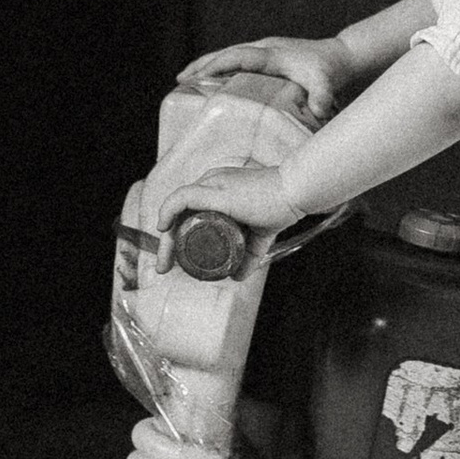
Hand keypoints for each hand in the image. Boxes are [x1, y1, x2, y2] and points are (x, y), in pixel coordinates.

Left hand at [155, 162, 299, 264]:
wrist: (295, 193)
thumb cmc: (281, 207)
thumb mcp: (258, 236)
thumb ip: (249, 255)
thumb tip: (237, 276)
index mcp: (218, 189)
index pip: (188, 212)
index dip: (177, 235)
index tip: (174, 259)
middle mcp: (211, 183)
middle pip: (179, 214)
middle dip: (168, 242)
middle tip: (164, 266)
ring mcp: (211, 185)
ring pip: (177, 210)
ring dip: (168, 237)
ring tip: (166, 261)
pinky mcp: (214, 190)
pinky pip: (181, 198)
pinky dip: (168, 211)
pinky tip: (164, 229)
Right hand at [174, 34, 352, 125]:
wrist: (339, 57)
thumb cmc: (330, 70)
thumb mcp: (327, 84)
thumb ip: (324, 96)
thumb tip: (320, 110)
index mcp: (271, 53)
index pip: (238, 56)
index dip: (217, 64)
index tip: (197, 75)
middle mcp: (263, 49)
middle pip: (226, 53)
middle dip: (202, 65)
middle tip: (179, 79)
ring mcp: (263, 52)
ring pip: (228, 56)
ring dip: (206, 65)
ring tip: (184, 80)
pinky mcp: (264, 58)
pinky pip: (236, 62)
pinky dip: (219, 69)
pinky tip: (209, 82)